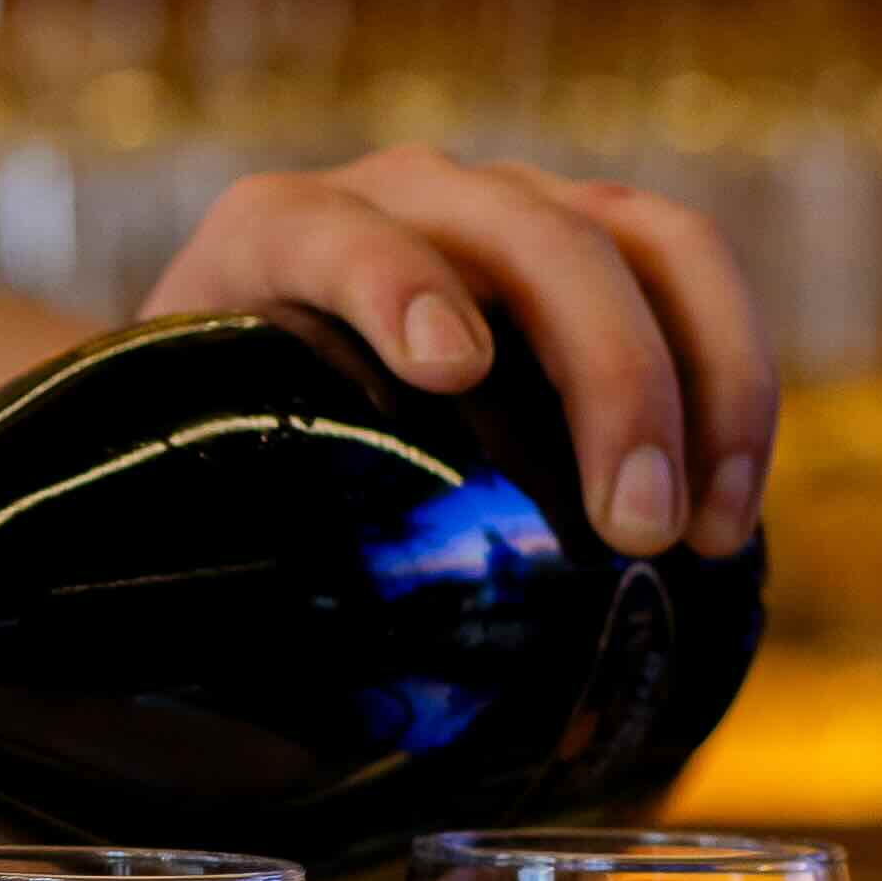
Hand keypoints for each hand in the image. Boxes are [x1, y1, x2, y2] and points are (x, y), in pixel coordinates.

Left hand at [141, 147, 775, 562]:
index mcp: (270, 237)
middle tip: (631, 527)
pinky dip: (731, 384)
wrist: (246, 401)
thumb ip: (171, 544)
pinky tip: (733, 509)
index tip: (447, 367)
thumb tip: (149, 684)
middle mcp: (399, 196)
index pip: (325, 227)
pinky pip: (691, 275)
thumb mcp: (172, 487)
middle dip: (602, 372)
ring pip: (636, 238)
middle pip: (524, 232)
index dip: (389, 277)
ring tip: (703, 531)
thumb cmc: (208, 466)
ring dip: (696, 377)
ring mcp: (510, 207)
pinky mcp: (597, 243)